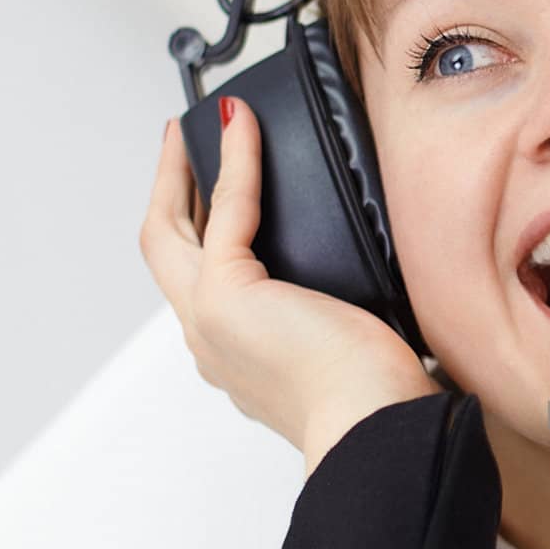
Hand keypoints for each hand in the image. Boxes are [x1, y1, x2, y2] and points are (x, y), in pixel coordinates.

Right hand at [140, 97, 442, 463]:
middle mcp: (212, 343)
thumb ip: (340, 320)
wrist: (374, 424)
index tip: (212, 196)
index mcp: (240, 360)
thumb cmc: (379, 400)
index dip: (203, 235)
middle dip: (172, 197)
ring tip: (203, 126)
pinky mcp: (226, 296)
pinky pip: (225, 210)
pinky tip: (242, 123)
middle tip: (183, 146)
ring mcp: (209, 320)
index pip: (205, 286)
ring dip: (182, 173)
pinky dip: (235, 161)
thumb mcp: (352, 350)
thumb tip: (380, 293)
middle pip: (169, 255)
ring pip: (171, 232)